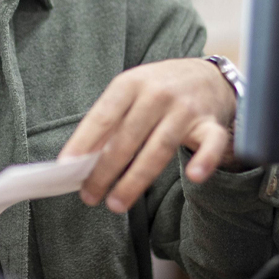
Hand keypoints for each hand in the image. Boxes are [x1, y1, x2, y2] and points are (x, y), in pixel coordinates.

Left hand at [58, 58, 237, 213]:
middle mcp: (158, 93)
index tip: (67, 166)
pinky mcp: (211, 124)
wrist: (208, 75)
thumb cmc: (158, 89)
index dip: (84, 142)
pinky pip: (211, 144)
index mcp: (131, 83)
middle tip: (89, 195)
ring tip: (115, 203)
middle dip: (105, 170)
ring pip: (159, 148)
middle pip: (128, 137)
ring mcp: (186, 109)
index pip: (103, 116)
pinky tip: (194, 176)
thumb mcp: (129, 92)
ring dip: (135, 179)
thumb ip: (108, 122)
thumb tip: (80, 159)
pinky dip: (205, 160)